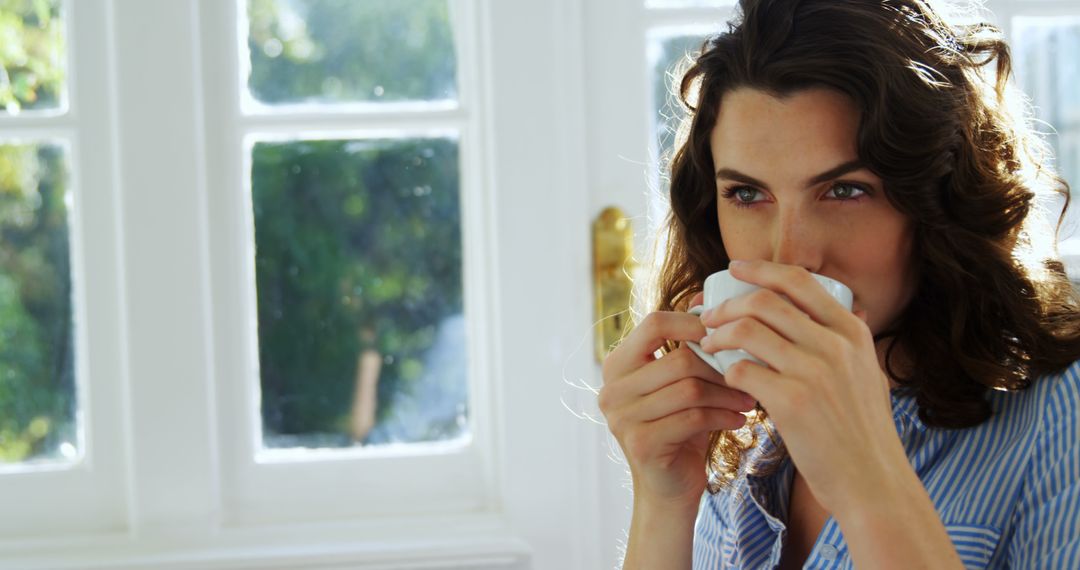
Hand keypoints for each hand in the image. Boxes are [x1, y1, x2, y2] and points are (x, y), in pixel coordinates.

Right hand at [599, 299, 756, 509]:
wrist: (668, 488)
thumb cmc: (679, 427)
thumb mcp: (680, 382)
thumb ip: (685, 345)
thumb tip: (703, 296)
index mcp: (617, 364)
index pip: (654, 323)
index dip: (693, 324)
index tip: (725, 336)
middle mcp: (611, 388)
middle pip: (679, 359)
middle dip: (721, 368)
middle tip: (750, 376)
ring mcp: (621, 417)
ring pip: (689, 389)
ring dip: (727, 394)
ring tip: (750, 399)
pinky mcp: (640, 443)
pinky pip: (692, 418)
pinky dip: (723, 417)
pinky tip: (740, 420)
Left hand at [698, 260, 904, 515]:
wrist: (873, 482)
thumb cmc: (864, 432)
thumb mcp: (871, 374)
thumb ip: (853, 342)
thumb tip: (849, 307)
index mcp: (851, 332)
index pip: (799, 281)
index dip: (761, 269)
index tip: (734, 269)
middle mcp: (835, 345)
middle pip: (764, 301)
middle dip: (727, 305)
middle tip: (708, 317)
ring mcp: (814, 372)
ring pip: (747, 330)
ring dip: (718, 335)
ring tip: (708, 346)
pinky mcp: (792, 402)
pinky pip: (742, 371)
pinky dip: (726, 372)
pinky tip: (723, 380)